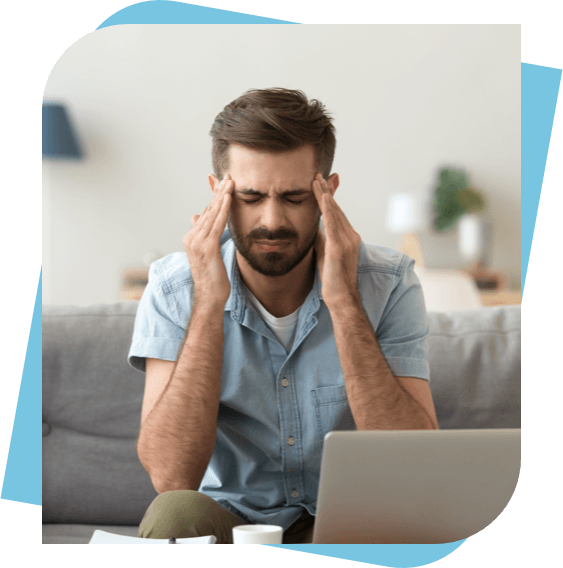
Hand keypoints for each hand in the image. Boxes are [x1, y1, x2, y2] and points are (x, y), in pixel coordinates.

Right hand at [183, 174, 233, 306]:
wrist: (210, 297)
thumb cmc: (213, 278)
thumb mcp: (208, 254)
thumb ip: (204, 235)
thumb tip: (197, 218)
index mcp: (191, 238)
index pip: (206, 213)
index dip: (215, 198)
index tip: (224, 184)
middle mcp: (191, 237)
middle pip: (208, 210)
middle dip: (219, 192)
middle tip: (228, 175)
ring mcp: (197, 242)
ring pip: (212, 214)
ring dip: (222, 196)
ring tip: (230, 181)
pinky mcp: (207, 247)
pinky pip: (216, 223)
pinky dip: (222, 208)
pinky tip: (228, 197)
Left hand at [312, 173, 360, 306]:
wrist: (341, 297)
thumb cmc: (332, 279)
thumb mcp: (324, 253)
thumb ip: (321, 238)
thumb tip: (314, 226)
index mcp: (348, 237)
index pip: (337, 213)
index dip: (329, 197)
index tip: (322, 183)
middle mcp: (350, 236)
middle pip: (336, 208)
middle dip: (326, 190)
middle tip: (318, 173)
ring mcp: (347, 240)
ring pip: (334, 212)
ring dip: (324, 194)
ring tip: (316, 179)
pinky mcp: (339, 247)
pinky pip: (332, 222)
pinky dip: (327, 207)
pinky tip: (321, 196)